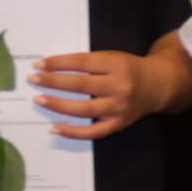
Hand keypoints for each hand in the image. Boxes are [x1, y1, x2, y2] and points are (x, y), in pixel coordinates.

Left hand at [29, 51, 158, 139]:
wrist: (158, 85)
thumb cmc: (129, 69)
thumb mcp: (113, 58)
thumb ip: (89, 63)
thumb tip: (53, 69)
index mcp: (117, 65)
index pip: (82, 63)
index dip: (59, 63)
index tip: (39, 63)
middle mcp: (119, 87)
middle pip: (80, 85)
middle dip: (53, 81)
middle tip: (33, 79)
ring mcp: (119, 108)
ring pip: (83, 109)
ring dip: (58, 105)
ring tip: (39, 100)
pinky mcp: (119, 123)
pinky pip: (93, 132)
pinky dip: (73, 132)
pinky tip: (55, 127)